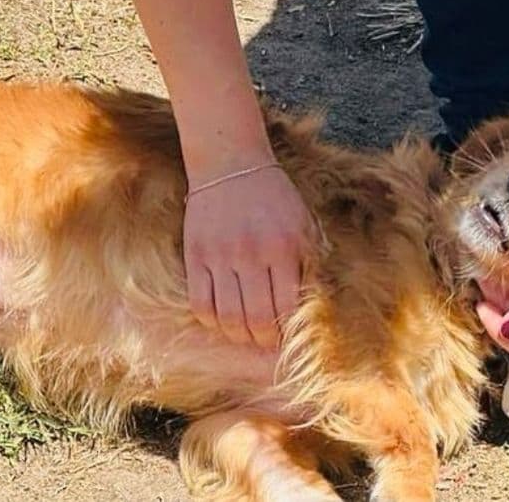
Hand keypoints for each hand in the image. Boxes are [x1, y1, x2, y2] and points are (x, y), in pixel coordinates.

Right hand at [183, 165, 319, 348]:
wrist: (230, 164)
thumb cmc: (274, 197)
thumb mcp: (303, 225)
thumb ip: (309, 263)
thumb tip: (313, 305)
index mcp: (283, 247)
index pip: (286, 308)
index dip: (288, 332)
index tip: (290, 340)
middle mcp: (251, 254)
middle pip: (257, 319)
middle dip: (265, 340)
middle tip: (269, 343)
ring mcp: (219, 256)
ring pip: (228, 317)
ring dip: (239, 335)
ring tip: (247, 335)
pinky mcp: (195, 255)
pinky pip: (200, 303)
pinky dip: (212, 321)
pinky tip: (223, 320)